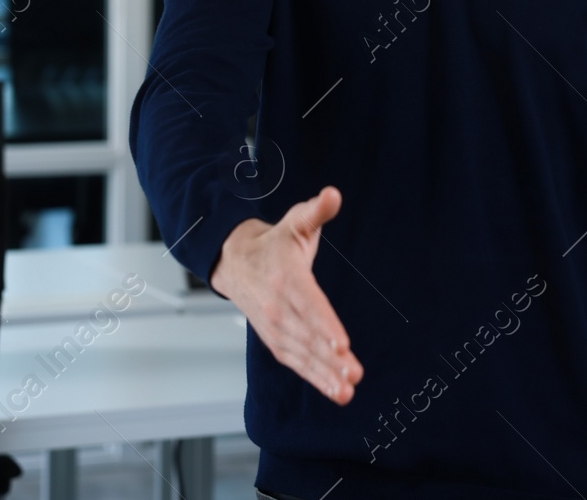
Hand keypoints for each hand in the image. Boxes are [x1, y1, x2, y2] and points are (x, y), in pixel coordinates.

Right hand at [210, 186, 363, 404]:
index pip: (309, 304)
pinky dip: (314, 378)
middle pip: (307, 336)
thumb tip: (332, 195)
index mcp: (286, 277)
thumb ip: (317, 210)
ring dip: (324, 375)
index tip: (342, 343)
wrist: (233, 261)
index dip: (325, 325)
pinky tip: (334, 390)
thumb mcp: (295, 221)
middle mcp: (278, 306)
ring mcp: (274, 326)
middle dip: (330, 359)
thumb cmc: (273, 243)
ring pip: (302, 354)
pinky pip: (295, 362)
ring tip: (346, 391)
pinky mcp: (275, 339)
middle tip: (353, 375)